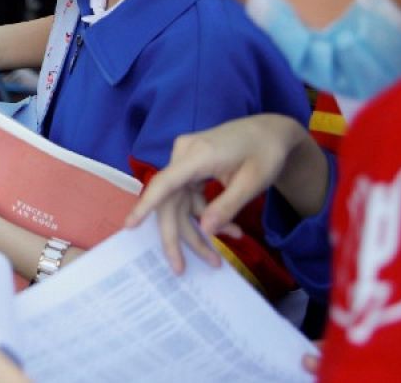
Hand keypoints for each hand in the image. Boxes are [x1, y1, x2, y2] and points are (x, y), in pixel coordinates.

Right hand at [124, 113, 316, 273]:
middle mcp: (184, 155)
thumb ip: (227, 207)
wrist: (272, 131)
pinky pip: (189, 197)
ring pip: (179, 203)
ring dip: (196, 231)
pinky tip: (229, 229)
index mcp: (198, 155)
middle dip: (178, 237)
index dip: (145, 205)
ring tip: (215, 258)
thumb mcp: (253, 183)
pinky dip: (205, 215)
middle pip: (170, 201)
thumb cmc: (266, 153)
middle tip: (181, 269)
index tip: (129, 225)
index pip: (165, 183)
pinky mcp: (191, 167)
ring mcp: (186, 160)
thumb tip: (205, 231)